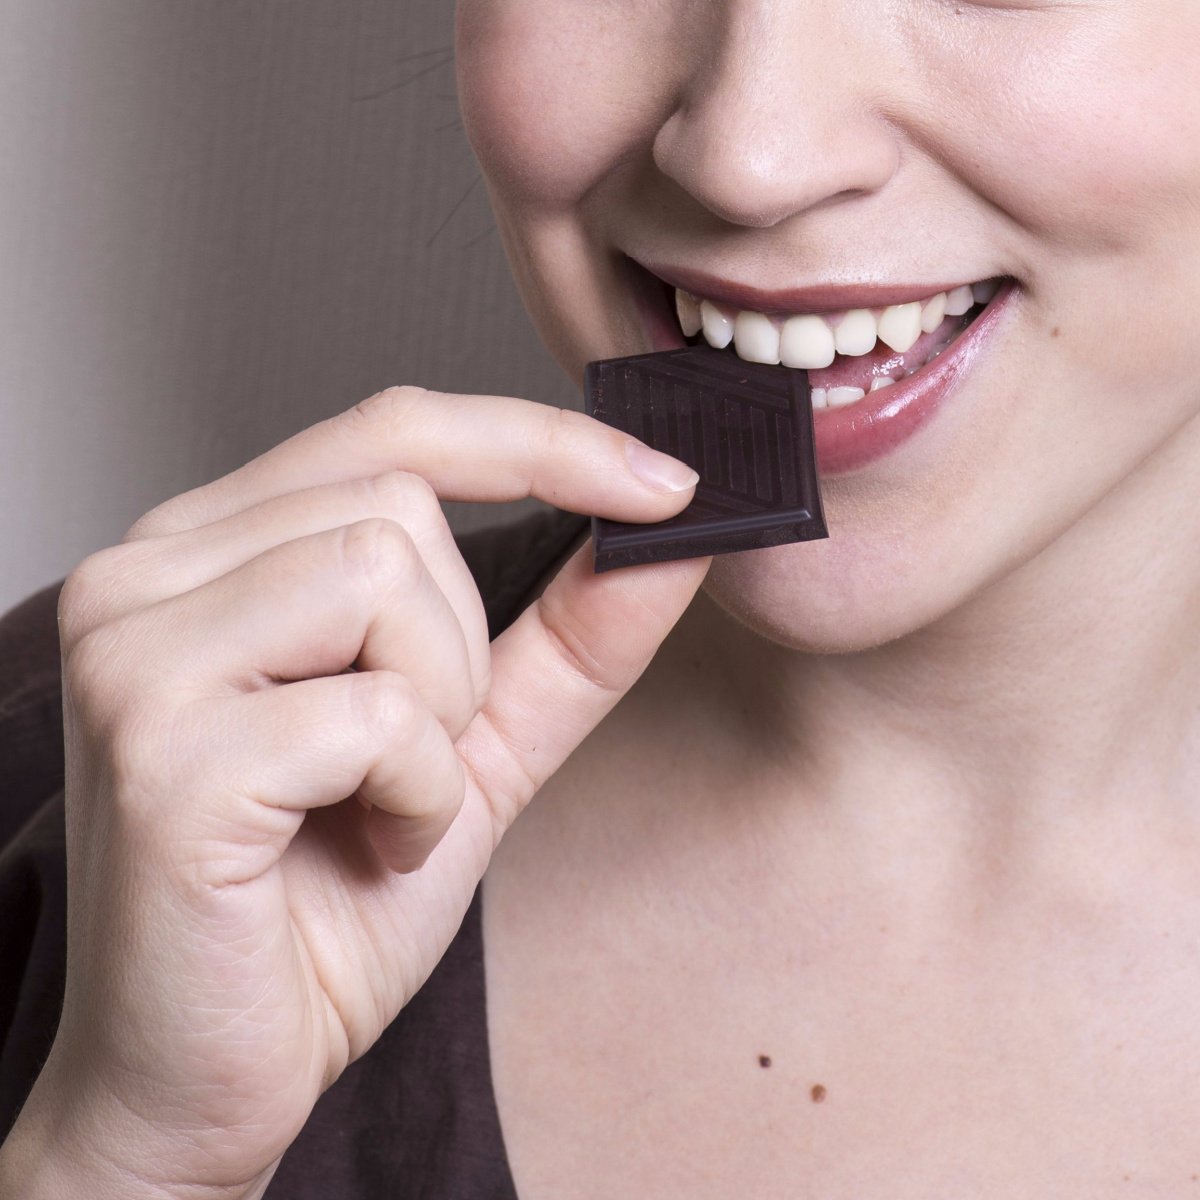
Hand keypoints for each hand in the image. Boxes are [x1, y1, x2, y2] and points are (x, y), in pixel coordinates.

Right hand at [0, 387, 706, 1198]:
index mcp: (209, 551)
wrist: (214, 1071)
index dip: (540, 442)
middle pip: (400, 503)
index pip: (391, 428)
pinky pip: (378, 712)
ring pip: (387, 580)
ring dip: (439, 717)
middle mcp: (145, 574)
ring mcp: (134, 654)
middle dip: (461, 647)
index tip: (666, 484)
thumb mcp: (473, 742)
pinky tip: (366, 848)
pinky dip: (419, 793)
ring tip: (383, 804)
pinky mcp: (161, 753)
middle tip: (414, 760)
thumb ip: (568, 635)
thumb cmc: (326, 899)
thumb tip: (672, 532)